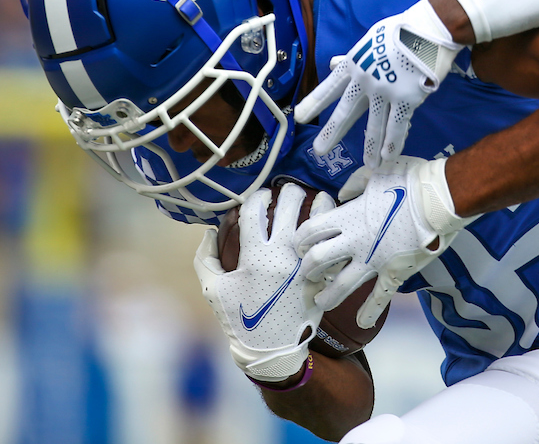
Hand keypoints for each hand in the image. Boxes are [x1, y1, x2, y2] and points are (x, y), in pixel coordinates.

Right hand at [193, 184, 329, 381]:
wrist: (270, 349)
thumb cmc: (240, 319)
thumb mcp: (214, 290)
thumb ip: (205, 259)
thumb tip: (208, 231)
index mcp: (253, 257)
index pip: (254, 211)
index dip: (257, 197)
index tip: (261, 195)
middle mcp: (280, 256)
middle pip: (288, 207)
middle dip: (288, 191)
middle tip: (289, 189)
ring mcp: (303, 265)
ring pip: (316, 220)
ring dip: (318, 202)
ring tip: (317, 196)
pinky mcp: (320, 275)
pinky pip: (331, 244)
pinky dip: (332, 230)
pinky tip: (333, 222)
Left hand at [294, 0, 462, 166]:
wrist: (430, 29)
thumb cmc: (402, 31)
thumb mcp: (371, 39)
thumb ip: (352, 57)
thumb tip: (332, 63)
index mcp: (354, 63)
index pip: (330, 87)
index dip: (315, 102)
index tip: (299, 116)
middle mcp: (365, 79)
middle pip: (346, 111)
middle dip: (332, 132)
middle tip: (319, 150)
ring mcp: (385, 90)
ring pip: (375, 124)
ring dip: (372, 147)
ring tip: (370, 165)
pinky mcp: (406, 97)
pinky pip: (398, 124)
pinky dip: (394, 141)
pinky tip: (390, 156)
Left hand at [294, 156, 475, 327]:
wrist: (440, 199)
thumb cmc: (410, 180)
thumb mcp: (376, 172)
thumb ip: (354, 183)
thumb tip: (342, 193)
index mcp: (349, 216)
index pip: (311, 231)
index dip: (301, 239)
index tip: (299, 245)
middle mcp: (355, 241)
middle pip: (318, 261)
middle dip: (308, 269)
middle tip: (307, 274)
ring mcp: (374, 260)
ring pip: (341, 285)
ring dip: (328, 296)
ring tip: (320, 302)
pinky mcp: (394, 272)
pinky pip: (380, 297)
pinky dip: (371, 311)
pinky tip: (363, 323)